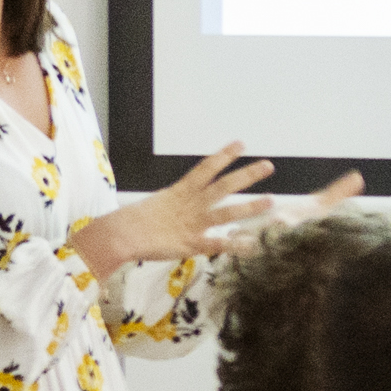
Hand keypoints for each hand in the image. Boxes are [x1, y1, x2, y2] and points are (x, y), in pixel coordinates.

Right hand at [68, 141, 282, 275]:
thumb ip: (178, 203)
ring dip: (249, 207)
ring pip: (225, 213)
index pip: (206, 168)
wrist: (120, 235)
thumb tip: (187, 202)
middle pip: (223, 186)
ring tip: (270, 201)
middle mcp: (190, 204)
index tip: (240, 144)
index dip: (224, 156)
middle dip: (246, 175)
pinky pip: (216, 245)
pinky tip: (252, 246)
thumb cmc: (136, 221)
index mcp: (180, 192)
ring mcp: (192, 224)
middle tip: (269, 166)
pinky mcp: (191, 244)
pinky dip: (234, 245)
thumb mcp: (160, 205)